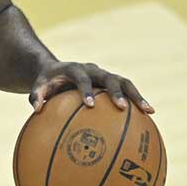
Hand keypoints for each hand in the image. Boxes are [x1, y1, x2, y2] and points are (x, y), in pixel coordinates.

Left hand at [29, 61, 153, 114]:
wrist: (57, 70)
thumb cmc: (47, 82)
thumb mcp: (39, 86)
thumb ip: (37, 95)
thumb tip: (37, 109)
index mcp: (75, 69)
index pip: (82, 78)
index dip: (86, 89)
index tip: (89, 105)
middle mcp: (93, 70)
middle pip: (109, 78)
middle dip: (116, 92)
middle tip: (121, 107)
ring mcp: (105, 75)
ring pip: (125, 83)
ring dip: (136, 96)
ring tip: (149, 111)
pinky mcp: (112, 82)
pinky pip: (128, 91)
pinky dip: (138, 101)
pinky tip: (148, 117)